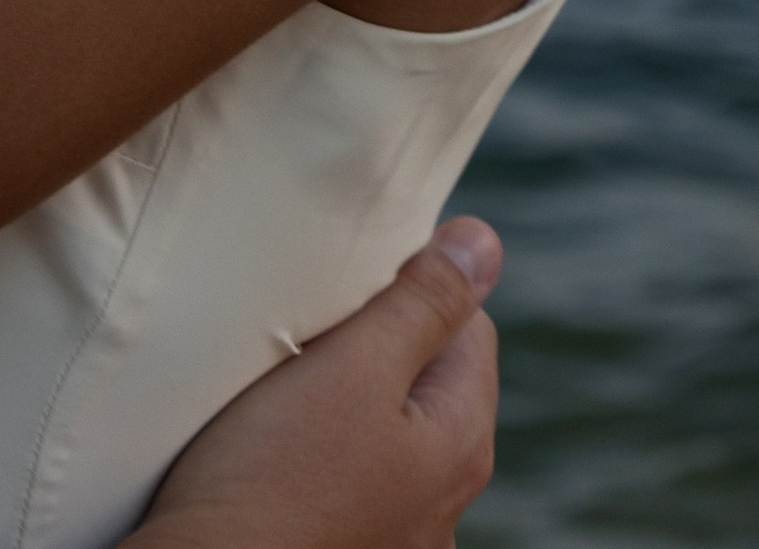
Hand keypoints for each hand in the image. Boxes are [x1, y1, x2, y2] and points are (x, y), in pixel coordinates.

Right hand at [139, 220, 500, 548]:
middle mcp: (447, 499)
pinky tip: (279, 442)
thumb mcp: (353, 368)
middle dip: (377, 338)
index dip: (413, 284)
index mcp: (462, 441)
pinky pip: (354, 470)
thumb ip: (422, 304)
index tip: (347, 276)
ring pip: (388, 424)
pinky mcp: (352, 545)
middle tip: (309, 322)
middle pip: (428, 376)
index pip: (468, 322)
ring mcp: (402, 534)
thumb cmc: (275, 477)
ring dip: (348, 392)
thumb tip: (483, 241)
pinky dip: (326, 442)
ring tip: (286, 379)